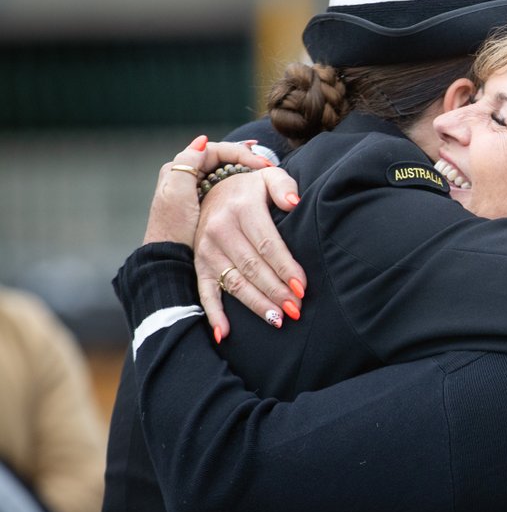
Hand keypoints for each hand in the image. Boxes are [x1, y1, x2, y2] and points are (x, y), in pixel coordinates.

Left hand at [143, 136, 270, 248]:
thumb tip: (202, 141)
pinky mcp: (206, 207)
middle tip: (270, 169)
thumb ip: (186, 164)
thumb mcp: (177, 194)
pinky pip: (228, 189)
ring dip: (248, 174)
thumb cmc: (172, 229)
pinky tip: (257, 194)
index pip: (216, 150)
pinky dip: (243, 188)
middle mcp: (188, 177)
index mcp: (179, 170)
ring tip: (267, 178)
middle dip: (248, 161)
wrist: (169, 259)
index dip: (241, 153)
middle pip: (223, 160)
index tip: (263, 165)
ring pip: (228, 174)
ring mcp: (198, 192)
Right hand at [194, 164, 305, 340]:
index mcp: (240, 209)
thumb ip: (284, 186)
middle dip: (276, 291)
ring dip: (256, 304)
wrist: (212, 189)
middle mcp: (219, 230)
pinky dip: (214, 314)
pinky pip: (204, 292)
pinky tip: (225, 333)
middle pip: (252, 267)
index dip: (285, 268)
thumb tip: (294, 204)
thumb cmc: (250, 189)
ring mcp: (206, 249)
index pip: (267, 244)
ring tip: (278, 320)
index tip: (303, 287)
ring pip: (233, 282)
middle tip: (296, 310)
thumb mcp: (267, 177)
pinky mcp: (198, 264)